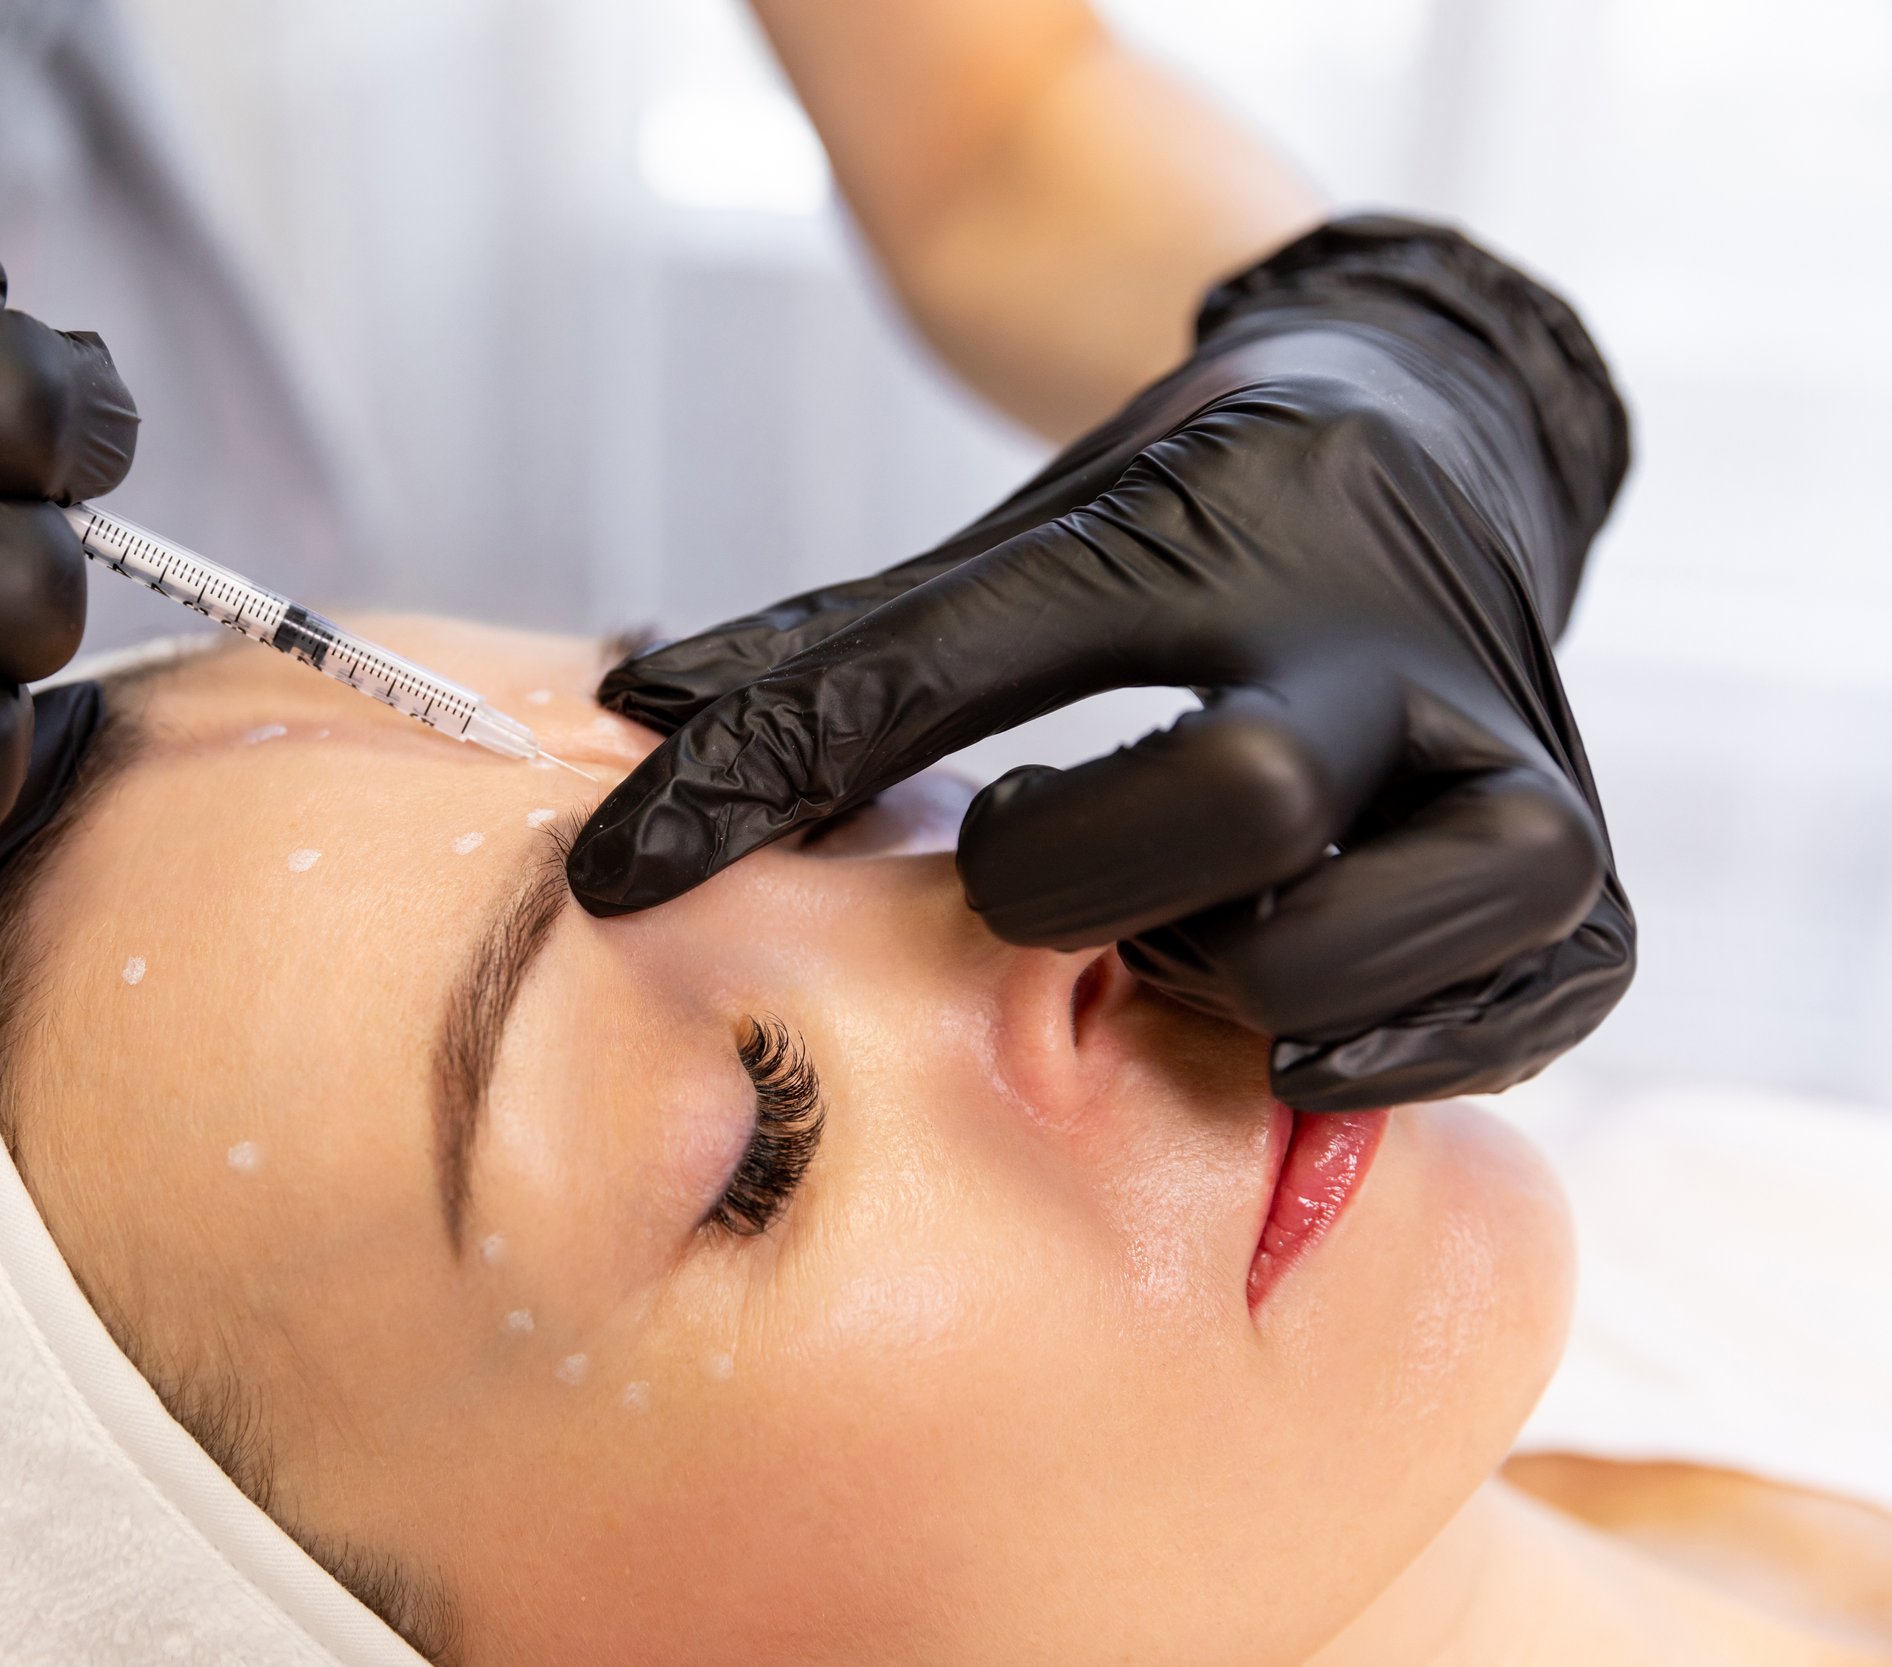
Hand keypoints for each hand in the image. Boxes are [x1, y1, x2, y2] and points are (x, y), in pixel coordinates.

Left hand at [567, 218, 1633, 1110]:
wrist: (1437, 444)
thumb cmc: (1196, 516)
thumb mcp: (1024, 547)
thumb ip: (844, 653)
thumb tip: (635, 711)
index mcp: (1214, 537)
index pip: (960, 662)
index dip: (780, 762)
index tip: (622, 873)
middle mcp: (1385, 648)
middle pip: (1234, 800)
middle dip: (1083, 881)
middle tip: (1038, 870)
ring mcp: (1508, 762)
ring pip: (1367, 937)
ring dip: (1231, 981)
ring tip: (1188, 940)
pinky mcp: (1581, 874)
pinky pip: (1517, 1016)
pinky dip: (1392, 1057)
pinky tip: (1295, 1040)